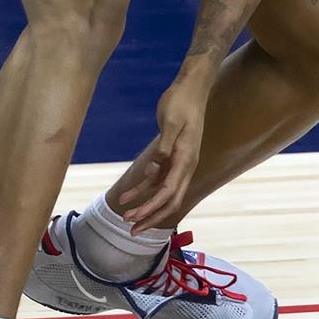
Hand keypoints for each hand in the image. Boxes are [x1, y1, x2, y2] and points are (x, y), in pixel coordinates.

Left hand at [118, 63, 215, 233]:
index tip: (134, 220)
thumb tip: (154, 170)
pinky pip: (160, 178)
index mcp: (186, 159)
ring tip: (126, 216)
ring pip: (164, 192)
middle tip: (131, 232)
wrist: (192, 86)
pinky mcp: (174, 155)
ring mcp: (181, 161)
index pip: (168, 192)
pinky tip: (130, 193)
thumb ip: (163, 148)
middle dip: (151, 218)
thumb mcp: (170, 122)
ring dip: (146, 206)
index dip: (151, 209)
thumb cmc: (180, 101)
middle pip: (170, 200)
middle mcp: (186, 165)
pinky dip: (145, 188)